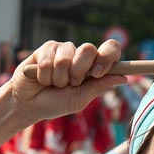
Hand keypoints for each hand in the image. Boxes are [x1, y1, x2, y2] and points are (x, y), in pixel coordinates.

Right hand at [9, 40, 125, 124]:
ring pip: (66, 59)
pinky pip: (49, 59)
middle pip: (89, 49)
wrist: (29, 104)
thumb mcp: (80, 99)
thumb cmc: (56, 103)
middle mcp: (80, 55)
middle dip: (78, 71)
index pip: (110, 50)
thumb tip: (124, 78)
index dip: (107, 57)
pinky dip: (44, 75)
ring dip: (58, 78)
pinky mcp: (47, 48)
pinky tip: (41, 78)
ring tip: (53, 84)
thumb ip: (98, 87)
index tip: (98, 72)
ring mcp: (64, 50)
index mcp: (94, 67)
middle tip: (70, 84)